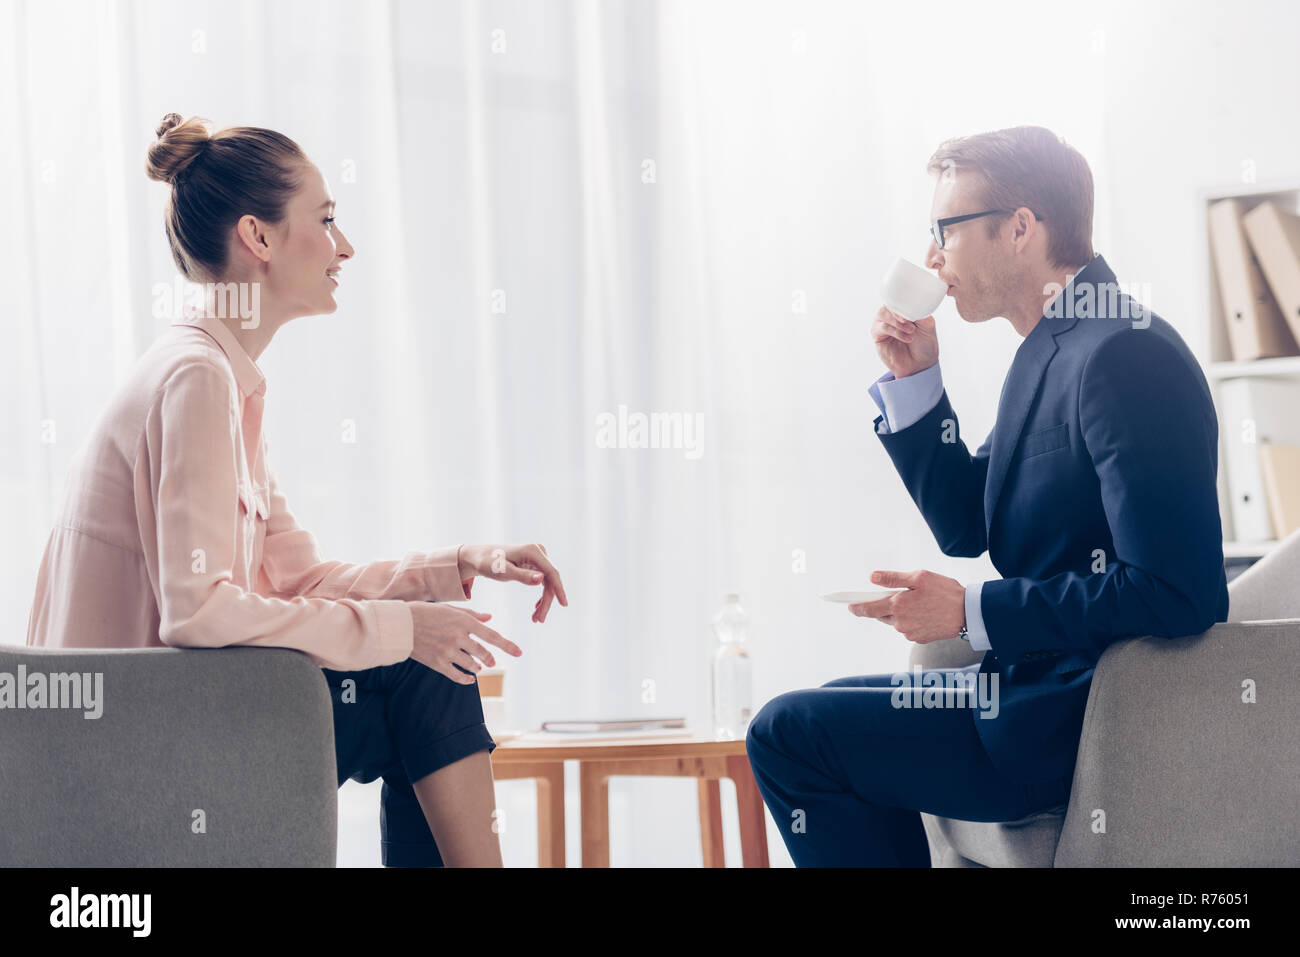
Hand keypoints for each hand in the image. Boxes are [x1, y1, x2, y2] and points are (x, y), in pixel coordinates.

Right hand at [409, 602, 521, 684]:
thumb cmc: (425, 612)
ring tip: (478, 667)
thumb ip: (472, 614)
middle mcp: (458, 637)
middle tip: (491, 662)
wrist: (400, 625)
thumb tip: (490, 618)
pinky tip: (470, 679)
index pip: (492, 635)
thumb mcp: (450, 608)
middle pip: (483, 653)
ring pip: (472, 665)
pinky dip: (466, 679)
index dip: (508, 645)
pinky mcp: (437, 663)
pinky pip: (457, 676)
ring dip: (477, 667)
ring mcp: (448, 651)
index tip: (519, 652)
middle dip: (489, 659)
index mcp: (464, 621)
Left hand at [457, 543, 568, 622]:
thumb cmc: (488, 563)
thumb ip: (522, 576)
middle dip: (547, 601)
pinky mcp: (534, 563)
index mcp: (533, 551)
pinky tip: (536, 608)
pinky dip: (540, 595)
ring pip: (547, 582)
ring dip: (544, 601)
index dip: (559, 589)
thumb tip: (542, 579)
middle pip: (550, 580)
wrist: (479, 557)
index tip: (564, 605)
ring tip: (536, 618)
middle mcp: (538, 552)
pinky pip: (543, 581)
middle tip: (539, 620)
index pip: (552, 573)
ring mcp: (537, 557)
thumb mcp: (503, 572)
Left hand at [848, 569, 965, 643]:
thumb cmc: (945, 591)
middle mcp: (901, 622)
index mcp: (898, 604)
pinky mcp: (919, 639)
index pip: (870, 608)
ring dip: (898, 613)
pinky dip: (910, 621)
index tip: (850, 606)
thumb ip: (893, 578)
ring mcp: (909, 633)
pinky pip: (907, 629)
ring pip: (895, 622)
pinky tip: (923, 612)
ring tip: (916, 602)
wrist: (967, 612)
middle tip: (893, 597)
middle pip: (882, 615)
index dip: (858, 607)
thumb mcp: (919, 577)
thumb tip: (872, 577)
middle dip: (882, 607)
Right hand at [871, 306, 938, 379]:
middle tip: (909, 320)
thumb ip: (920, 312)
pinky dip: (895, 331)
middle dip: (898, 311)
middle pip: (887, 304)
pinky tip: (907, 337)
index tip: (910, 305)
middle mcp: (891, 316)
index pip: (897, 297)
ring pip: (882, 315)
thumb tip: (913, 304)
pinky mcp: (878, 336)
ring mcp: (883, 325)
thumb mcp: (928, 325)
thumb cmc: (924, 344)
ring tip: (911, 331)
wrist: (921, 365)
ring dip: (897, 322)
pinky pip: (881, 328)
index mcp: (902, 310)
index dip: (901, 299)